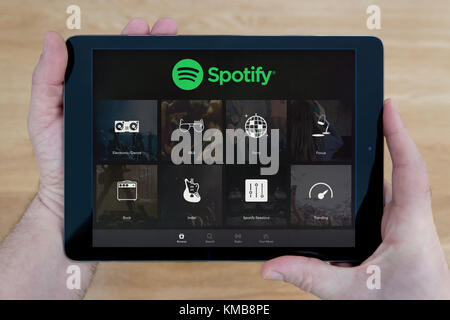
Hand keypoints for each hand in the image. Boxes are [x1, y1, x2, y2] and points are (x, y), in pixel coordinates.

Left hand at [29, 17, 177, 217]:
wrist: (73, 195)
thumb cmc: (56, 157)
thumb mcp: (44, 115)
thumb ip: (47, 80)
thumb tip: (53, 40)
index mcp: (91, 89)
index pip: (113, 58)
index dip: (129, 40)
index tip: (142, 27)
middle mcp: (114, 101)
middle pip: (138, 68)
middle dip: (155, 46)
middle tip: (169, 30)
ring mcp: (131, 120)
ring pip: (151, 89)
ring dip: (166, 69)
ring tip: (181, 54)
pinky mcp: (142, 139)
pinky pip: (158, 119)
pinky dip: (170, 104)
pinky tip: (180, 93)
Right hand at [261, 99, 449, 298]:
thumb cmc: (406, 307)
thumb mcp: (352, 293)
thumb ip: (309, 277)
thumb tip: (272, 265)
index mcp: (408, 228)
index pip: (408, 169)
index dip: (397, 135)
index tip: (387, 107)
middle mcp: (410, 224)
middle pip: (395, 173)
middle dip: (378, 146)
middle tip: (359, 120)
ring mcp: (406, 230)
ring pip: (388, 192)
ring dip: (372, 173)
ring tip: (349, 151)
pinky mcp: (399, 239)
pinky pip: (384, 208)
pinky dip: (366, 197)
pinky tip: (348, 199)